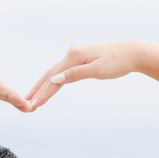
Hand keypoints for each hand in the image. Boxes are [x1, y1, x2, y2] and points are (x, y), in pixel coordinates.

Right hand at [25, 42, 141, 110]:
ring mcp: (75, 55)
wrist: (132, 52)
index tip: (33, 105)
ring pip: (54, 72)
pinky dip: (53, 79)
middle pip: (50, 75)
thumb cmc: (118, 62)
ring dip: (42, 85)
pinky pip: (62, 70)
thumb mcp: (98, 70)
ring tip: (32, 96)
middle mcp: (71, 53)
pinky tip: (48, 85)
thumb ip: (76, 74)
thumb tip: (55, 79)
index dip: (43, 93)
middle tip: (27, 104)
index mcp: (74, 56)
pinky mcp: (80, 58)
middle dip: (38, 90)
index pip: (54, 78)